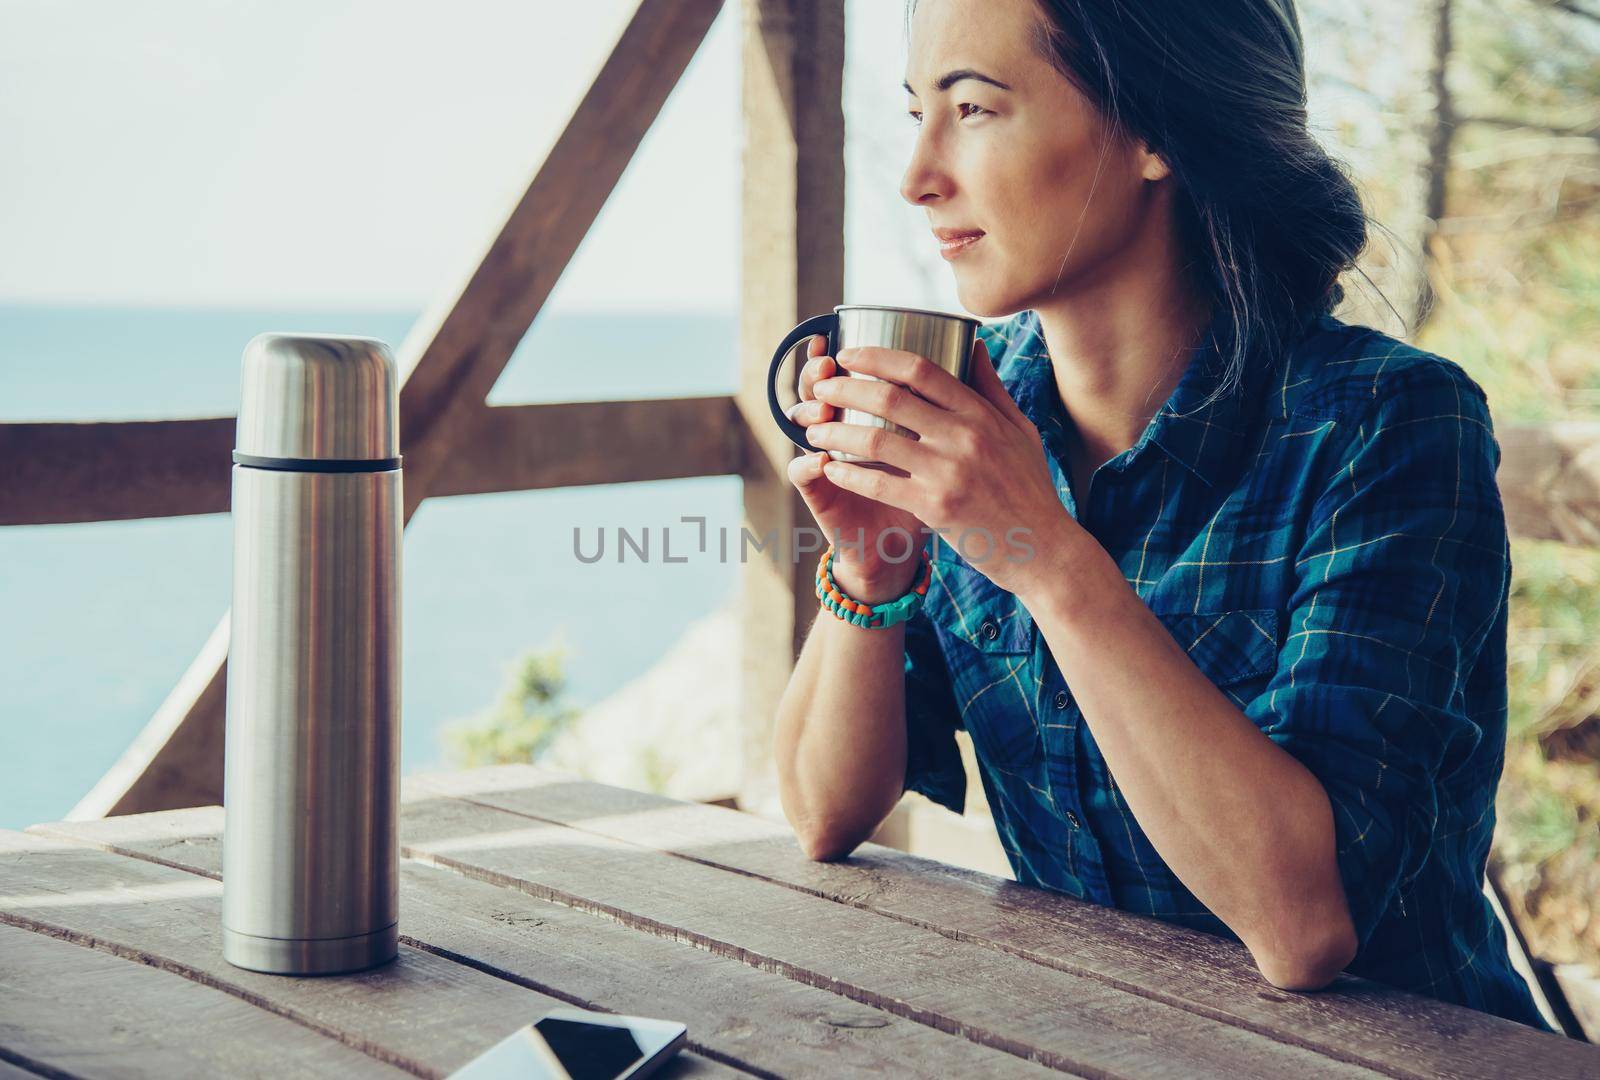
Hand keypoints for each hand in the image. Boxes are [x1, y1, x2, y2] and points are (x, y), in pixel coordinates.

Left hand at [806, 337, 1069, 596]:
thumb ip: (991, 388)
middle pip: (890, 397)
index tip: (847, 355)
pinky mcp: (936, 507)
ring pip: (876, 439)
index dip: (876, 357)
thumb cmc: (1030, 489)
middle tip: (819, 390)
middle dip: (845, 388)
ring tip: (813, 430)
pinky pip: (879, 483)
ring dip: (836, 431)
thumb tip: (974, 344)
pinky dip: (848, 474)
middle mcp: (965, 436)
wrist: (1045, 549)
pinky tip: (829, 469)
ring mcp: (950, 472)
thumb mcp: (1019, 430)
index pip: (920, 369)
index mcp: (981, 413)